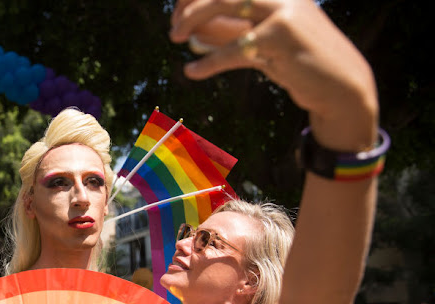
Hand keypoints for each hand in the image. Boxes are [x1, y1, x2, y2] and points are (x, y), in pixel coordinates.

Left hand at [169, 0, 377, 150]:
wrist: (340, 86)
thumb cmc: (297, 63)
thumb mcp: (263, 43)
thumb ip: (233, 35)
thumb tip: (194, 37)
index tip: (177, 12)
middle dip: (193, 4)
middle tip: (174, 27)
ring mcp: (284, 13)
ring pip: (229, 4)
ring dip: (196, 19)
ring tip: (176, 37)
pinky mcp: (282, 40)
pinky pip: (237, 48)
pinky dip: (210, 60)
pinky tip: (192, 70)